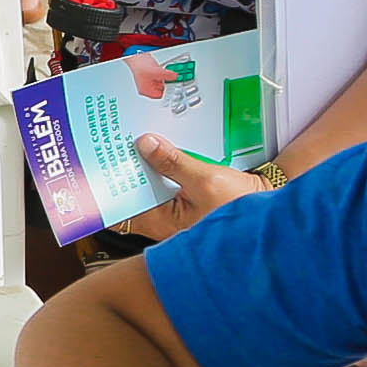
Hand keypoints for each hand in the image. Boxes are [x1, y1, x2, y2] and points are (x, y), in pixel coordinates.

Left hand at [107, 132, 266, 243]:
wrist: (271, 207)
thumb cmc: (241, 207)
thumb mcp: (204, 179)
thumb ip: (173, 162)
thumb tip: (145, 145)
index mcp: (163, 223)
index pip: (122, 213)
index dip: (106, 194)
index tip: (95, 174)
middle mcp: (166, 220)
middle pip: (134, 195)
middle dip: (125, 172)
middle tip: (112, 148)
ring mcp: (177, 211)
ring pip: (150, 186)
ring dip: (144, 167)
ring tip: (134, 143)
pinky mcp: (188, 199)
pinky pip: (167, 182)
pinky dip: (162, 167)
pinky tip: (161, 149)